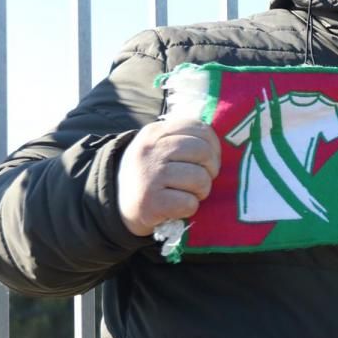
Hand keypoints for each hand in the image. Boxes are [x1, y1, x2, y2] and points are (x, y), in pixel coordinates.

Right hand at [116, 119, 220, 236]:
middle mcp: (150, 150)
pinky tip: (177, 206)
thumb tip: (220, 142)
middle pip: (203, 152)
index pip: (199, 128)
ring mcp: (149, 175)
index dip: (213, 146)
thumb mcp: (159, 147)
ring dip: (201, 191)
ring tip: (188, 193)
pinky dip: (190, 208)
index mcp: (155, 132)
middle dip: (211, 169)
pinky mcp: (151, 202)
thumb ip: (184, 139)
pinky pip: (189, 203)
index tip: (208, 159)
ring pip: (200, 179)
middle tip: (201, 179)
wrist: (117, 204)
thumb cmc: (149, 174)